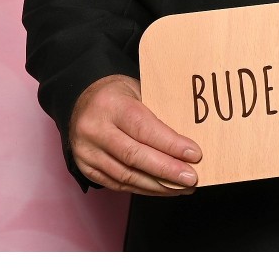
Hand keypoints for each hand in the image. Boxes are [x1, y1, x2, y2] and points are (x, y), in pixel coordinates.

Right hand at [68, 74, 200, 195]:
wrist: (83, 102)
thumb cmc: (118, 96)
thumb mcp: (139, 91)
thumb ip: (158, 113)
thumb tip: (188, 140)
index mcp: (110, 105)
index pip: (143, 128)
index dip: (171, 144)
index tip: (195, 154)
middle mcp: (94, 130)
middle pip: (134, 156)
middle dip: (167, 170)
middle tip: (191, 178)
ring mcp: (86, 151)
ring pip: (125, 175)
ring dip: (157, 185)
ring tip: (182, 187)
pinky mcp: (85, 168)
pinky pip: (117, 183)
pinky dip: (143, 188)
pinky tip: (162, 189)